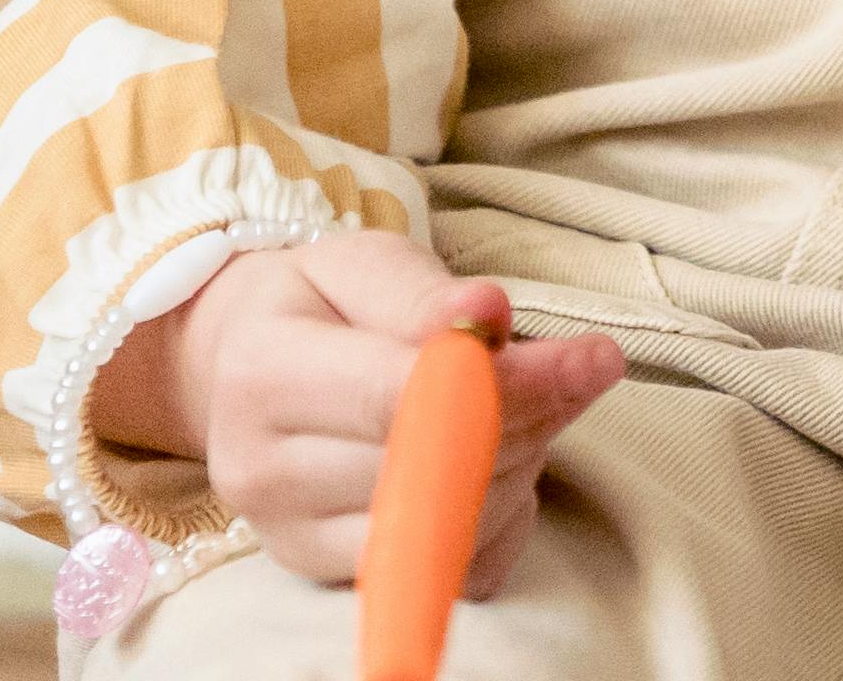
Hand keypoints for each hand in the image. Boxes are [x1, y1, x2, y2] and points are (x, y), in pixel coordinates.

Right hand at [94, 231, 620, 589]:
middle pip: (434, 468)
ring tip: (513, 408)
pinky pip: (454, 574)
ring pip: (452, 528)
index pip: (400, 397)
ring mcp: (292, 538)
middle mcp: (262, 472)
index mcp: (264, 376)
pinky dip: (501, 520)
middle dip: (528, 416)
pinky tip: (493, 466)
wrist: (249, 366)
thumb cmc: (322, 306)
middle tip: (566, 369)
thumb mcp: (365, 264)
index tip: (593, 359)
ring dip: (518, 464)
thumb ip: (424, 292)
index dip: (509, 382)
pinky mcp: (332, 579)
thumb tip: (487, 312)